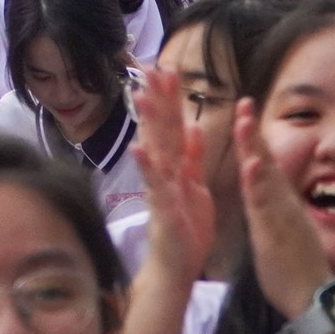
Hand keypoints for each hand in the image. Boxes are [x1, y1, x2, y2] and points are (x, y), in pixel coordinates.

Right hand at [130, 67, 217, 280]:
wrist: (175, 267)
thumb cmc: (185, 229)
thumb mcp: (197, 186)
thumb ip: (194, 157)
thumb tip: (195, 126)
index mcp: (177, 165)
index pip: (173, 124)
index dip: (170, 96)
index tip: (167, 67)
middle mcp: (165, 172)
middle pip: (162, 128)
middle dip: (158, 97)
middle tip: (152, 66)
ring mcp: (161, 188)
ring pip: (155, 149)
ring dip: (147, 122)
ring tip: (139, 94)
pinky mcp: (162, 207)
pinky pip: (154, 184)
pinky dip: (146, 166)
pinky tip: (137, 148)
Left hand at [234, 98, 332, 319]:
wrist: (314, 301)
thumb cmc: (293, 270)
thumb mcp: (278, 233)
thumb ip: (270, 212)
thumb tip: (263, 198)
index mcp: (277, 205)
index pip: (263, 165)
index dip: (253, 138)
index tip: (243, 110)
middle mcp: (281, 206)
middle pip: (266, 162)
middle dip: (253, 132)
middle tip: (244, 101)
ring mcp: (281, 218)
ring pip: (266, 178)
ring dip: (254, 148)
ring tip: (244, 121)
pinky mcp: (278, 235)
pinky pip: (267, 208)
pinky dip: (258, 186)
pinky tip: (251, 166)